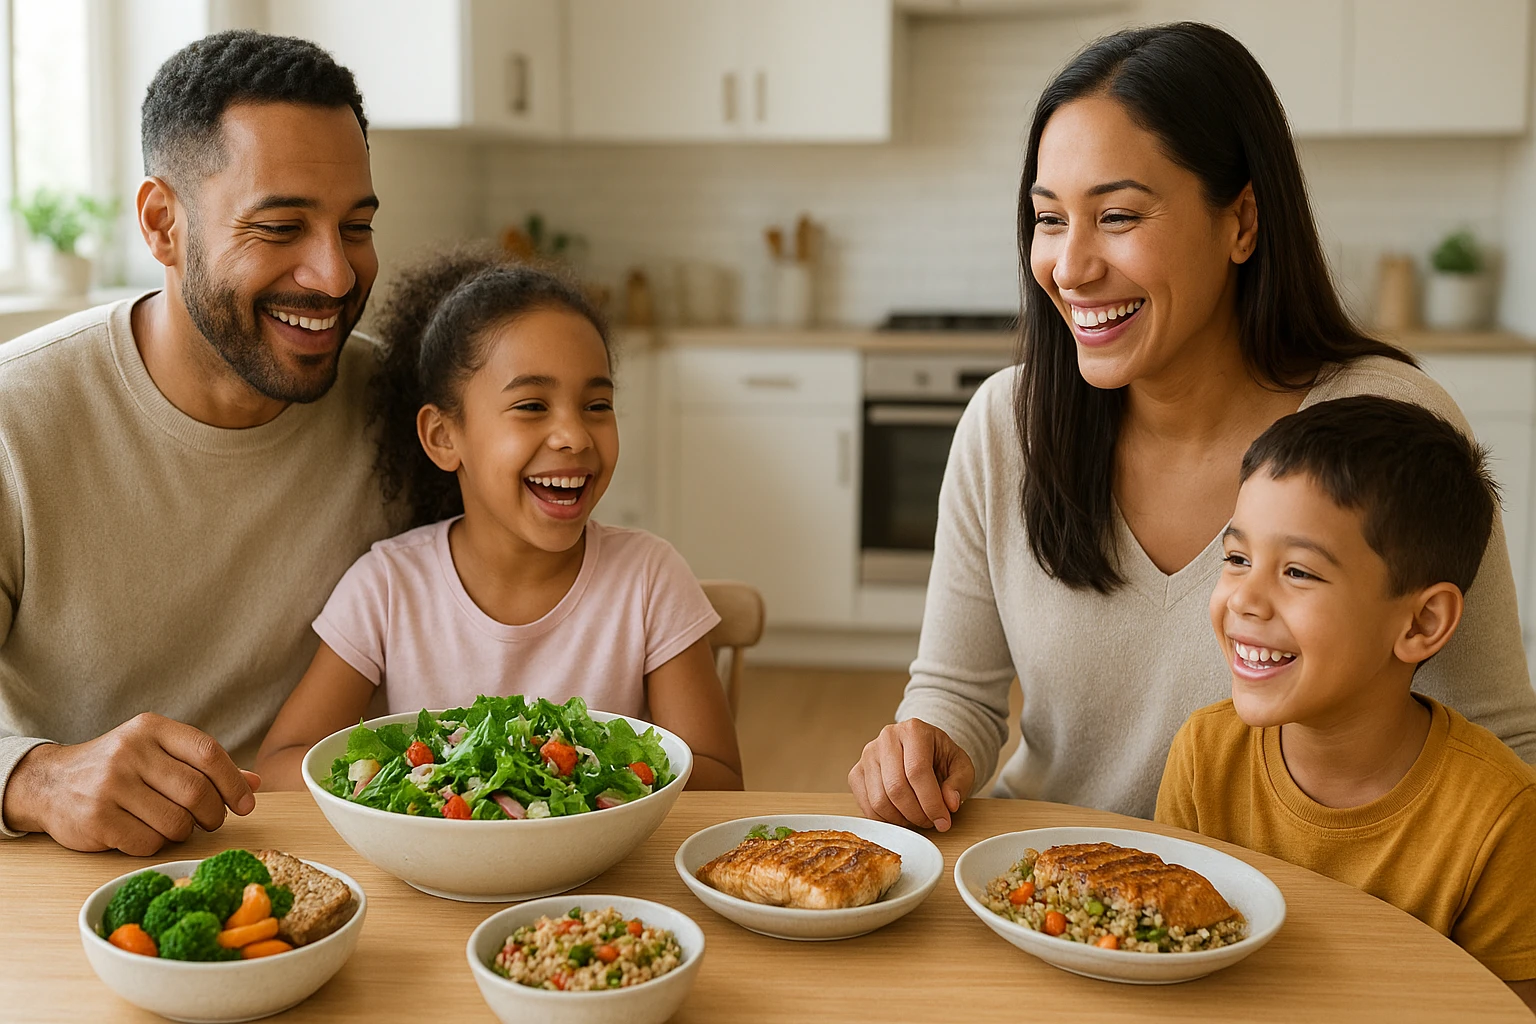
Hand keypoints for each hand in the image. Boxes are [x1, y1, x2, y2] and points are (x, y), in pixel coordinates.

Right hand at [2, 713, 258, 854]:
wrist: (49, 782)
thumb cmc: (118, 768)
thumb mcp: (158, 753)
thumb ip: (204, 765)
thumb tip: (254, 783)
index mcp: (151, 728)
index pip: (208, 752)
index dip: (233, 782)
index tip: (246, 804)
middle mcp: (130, 752)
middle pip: (197, 791)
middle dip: (213, 814)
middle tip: (210, 821)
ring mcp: (110, 785)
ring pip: (176, 822)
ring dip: (185, 832)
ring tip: (175, 826)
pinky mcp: (96, 819)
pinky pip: (148, 842)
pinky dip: (156, 844)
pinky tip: (146, 833)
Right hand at [849, 718, 974, 831]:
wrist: (922, 750)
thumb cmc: (940, 758)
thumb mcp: (961, 766)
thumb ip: (959, 783)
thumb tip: (950, 803)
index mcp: (914, 730)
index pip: (917, 771)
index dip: (931, 802)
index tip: (943, 821)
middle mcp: (887, 738)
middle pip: (896, 787)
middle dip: (917, 814)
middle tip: (931, 822)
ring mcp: (868, 755)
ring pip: (879, 800)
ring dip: (901, 819)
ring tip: (917, 818)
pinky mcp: (856, 773)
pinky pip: (866, 806)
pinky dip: (885, 820)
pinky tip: (901, 816)